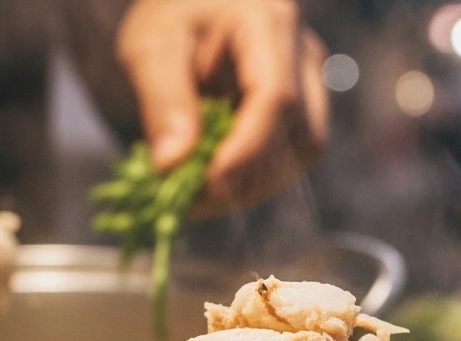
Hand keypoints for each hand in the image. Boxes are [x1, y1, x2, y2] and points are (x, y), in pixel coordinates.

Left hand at [115, 0, 328, 215]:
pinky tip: (218, 184)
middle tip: (191, 201)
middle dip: (246, 176)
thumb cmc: (170, 15)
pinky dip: (258, 178)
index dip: (247, 148)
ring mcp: (309, 80)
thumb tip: (173, 165)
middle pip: (297, 131)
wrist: (190, 6)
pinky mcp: (304, 105)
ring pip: (303, 152)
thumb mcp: (151, 46)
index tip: (209, 184)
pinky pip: (294, 155)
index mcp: (267, 23)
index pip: (276, 96)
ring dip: (255, 184)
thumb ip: (163, 101)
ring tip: (201, 196)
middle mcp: (302, 53)